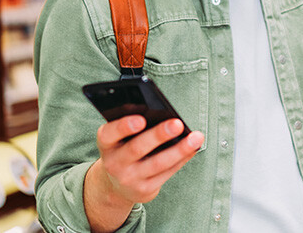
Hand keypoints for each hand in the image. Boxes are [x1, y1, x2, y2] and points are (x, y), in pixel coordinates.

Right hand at [84, 115, 203, 231]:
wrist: (118, 183)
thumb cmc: (124, 148)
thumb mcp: (119, 137)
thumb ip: (133, 125)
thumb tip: (164, 113)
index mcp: (106, 143)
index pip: (109, 134)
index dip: (124, 126)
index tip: (141, 119)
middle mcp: (114, 163)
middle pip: (137, 148)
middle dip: (158, 135)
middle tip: (177, 123)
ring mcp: (129, 179)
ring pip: (157, 163)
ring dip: (179, 150)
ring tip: (196, 137)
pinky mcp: (145, 190)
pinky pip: (167, 173)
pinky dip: (182, 159)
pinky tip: (193, 148)